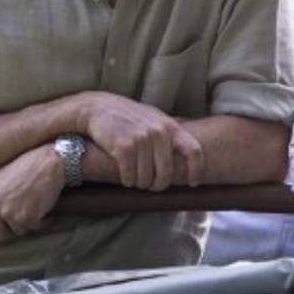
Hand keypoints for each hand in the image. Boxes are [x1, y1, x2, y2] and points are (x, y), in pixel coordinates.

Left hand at [0, 145, 62, 241]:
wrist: (48, 161)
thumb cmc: (25, 167)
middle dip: (9, 229)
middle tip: (18, 217)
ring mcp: (8, 212)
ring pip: (17, 232)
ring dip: (26, 223)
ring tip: (33, 206)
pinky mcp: (26, 218)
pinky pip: (33, 228)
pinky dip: (41, 222)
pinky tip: (43, 209)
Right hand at [72, 92, 203, 189]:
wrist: (97, 107)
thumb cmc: (128, 118)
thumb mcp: (154, 119)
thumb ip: (169, 135)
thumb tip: (184, 159)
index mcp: (170, 127)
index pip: (193, 151)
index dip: (196, 170)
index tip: (193, 184)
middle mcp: (159, 132)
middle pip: (165, 174)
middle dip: (156, 185)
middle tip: (149, 185)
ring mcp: (142, 139)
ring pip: (145, 179)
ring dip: (139, 183)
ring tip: (134, 176)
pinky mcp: (124, 147)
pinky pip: (129, 177)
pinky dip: (127, 181)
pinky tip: (124, 175)